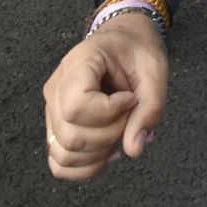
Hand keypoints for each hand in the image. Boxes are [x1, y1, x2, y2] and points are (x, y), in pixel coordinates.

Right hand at [43, 16, 169, 181]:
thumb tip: (133, 149)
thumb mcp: (154, 71)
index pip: (77, 106)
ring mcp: (51, 107)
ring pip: (63, 153)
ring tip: (119, 132)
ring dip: (98, 154)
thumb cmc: (137, 50)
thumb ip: (150, 108)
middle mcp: (56, 86)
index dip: (109, 112)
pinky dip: (84, 166)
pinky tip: (106, 150)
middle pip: (70, 136)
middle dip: (110, 136)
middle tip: (130, 116)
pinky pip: (59, 161)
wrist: (124, 40)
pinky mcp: (56, 125)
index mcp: (77, 63)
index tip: (130, 98)